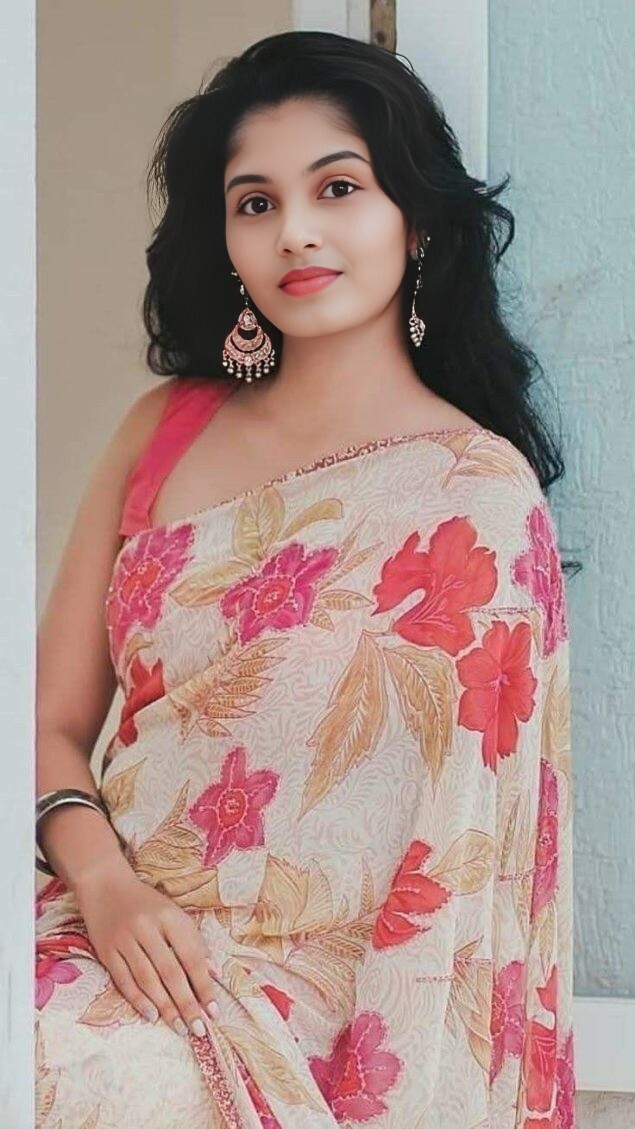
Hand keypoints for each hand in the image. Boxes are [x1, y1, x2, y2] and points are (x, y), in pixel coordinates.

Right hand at [74, 863, 219, 1037]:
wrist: (105, 885)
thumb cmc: (146, 903)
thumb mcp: (174, 914)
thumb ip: (193, 941)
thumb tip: (212, 973)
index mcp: (170, 916)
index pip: (191, 956)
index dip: (203, 985)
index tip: (214, 1010)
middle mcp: (147, 928)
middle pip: (170, 972)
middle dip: (186, 1003)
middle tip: (198, 1029)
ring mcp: (124, 940)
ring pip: (148, 979)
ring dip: (165, 1007)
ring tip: (179, 1027)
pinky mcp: (106, 951)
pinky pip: (124, 980)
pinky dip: (138, 1000)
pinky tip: (152, 1016)